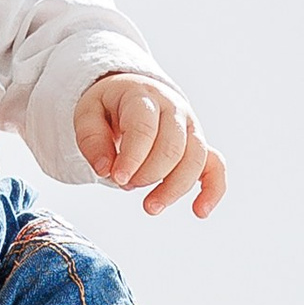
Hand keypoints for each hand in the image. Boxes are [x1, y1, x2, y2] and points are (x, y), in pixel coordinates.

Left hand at [77, 72, 226, 218]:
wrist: (133, 93)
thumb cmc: (109, 107)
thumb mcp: (88, 114)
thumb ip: (91, 139)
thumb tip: (105, 168)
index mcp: (144, 97)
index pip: (145, 128)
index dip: (132, 157)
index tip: (117, 178)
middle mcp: (173, 109)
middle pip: (173, 146)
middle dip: (148, 174)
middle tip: (125, 184)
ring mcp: (191, 127)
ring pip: (195, 159)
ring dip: (174, 188)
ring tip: (150, 206)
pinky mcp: (199, 146)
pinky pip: (216, 166)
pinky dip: (213, 190)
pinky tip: (200, 211)